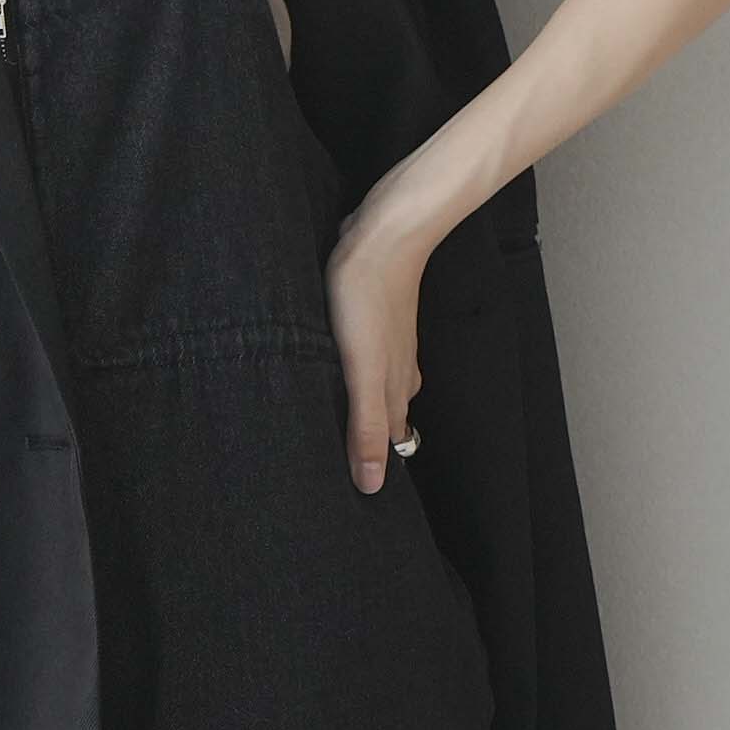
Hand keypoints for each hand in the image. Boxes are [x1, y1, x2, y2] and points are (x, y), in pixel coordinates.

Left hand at [323, 198, 431, 493]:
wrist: (384, 235)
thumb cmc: (367, 300)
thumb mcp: (362, 372)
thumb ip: (365, 428)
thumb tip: (373, 486)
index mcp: (393, 391)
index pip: (386, 445)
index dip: (371, 469)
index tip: (352, 494)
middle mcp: (395, 374)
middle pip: (383, 421)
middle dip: (365, 446)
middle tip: (337, 470)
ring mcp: (386, 345)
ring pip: (374, 391)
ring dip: (358, 412)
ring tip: (334, 432)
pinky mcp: (371, 319)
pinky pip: (363, 361)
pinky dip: (351, 378)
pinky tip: (336, 375)